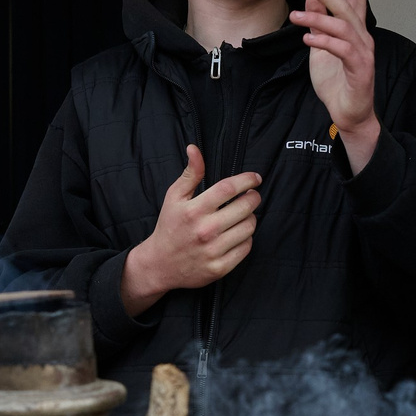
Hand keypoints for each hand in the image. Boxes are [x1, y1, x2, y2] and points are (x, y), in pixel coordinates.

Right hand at [119, 144, 263, 316]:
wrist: (160, 264)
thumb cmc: (169, 226)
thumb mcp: (174, 197)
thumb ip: (190, 173)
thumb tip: (194, 148)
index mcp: (193, 210)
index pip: (229, 188)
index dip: (247, 180)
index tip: (255, 178)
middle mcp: (204, 230)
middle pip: (244, 207)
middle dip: (253, 197)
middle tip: (251, 196)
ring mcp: (213, 251)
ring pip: (249, 227)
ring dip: (251, 218)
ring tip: (243, 215)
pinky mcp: (219, 267)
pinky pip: (246, 247)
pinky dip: (246, 238)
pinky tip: (238, 234)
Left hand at [290, 0, 379, 170]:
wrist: (348, 114)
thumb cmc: (337, 82)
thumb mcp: (320, 48)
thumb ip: (317, 23)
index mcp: (353, 30)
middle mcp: (362, 37)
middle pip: (346, 6)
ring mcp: (363, 53)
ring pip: (343, 26)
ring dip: (318, 19)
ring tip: (295, 17)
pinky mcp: (360, 69)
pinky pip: (343, 50)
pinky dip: (324, 42)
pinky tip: (308, 39)